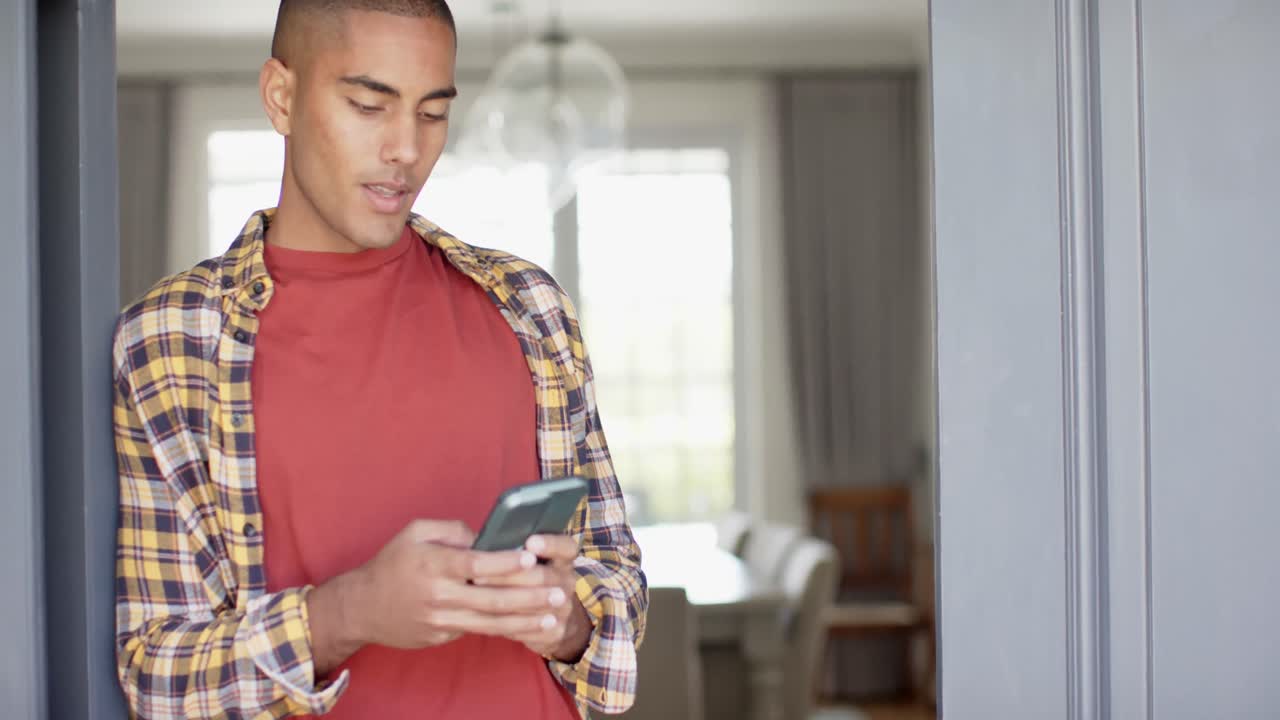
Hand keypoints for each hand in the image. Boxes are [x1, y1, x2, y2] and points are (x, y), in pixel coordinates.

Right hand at [307, 519, 533, 674]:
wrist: (361, 608)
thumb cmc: (393, 562)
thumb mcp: (415, 532)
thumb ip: (452, 529)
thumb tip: (487, 536)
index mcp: (433, 564)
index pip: (476, 564)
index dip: (506, 562)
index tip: (533, 557)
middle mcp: (438, 595)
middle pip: (491, 598)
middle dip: (530, 597)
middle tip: (558, 592)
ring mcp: (440, 620)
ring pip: (490, 622)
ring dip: (525, 620)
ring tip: (552, 616)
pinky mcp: (441, 636)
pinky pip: (477, 631)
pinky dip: (505, 629)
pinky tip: (528, 626)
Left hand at [474, 534, 591, 662]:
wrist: (553, 614)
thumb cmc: (529, 577)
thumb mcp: (528, 558)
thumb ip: (511, 548)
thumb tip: (480, 542)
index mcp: (563, 558)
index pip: (566, 547)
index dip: (550, 544)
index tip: (530, 542)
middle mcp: (567, 581)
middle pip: (544, 577)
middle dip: (511, 576)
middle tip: (479, 575)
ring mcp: (564, 607)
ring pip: (536, 605)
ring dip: (507, 601)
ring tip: (478, 596)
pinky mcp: (557, 631)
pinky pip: (533, 630)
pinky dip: (510, 624)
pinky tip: (488, 618)